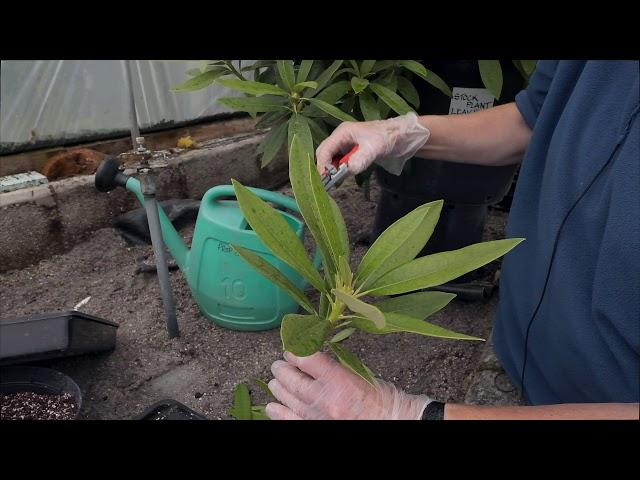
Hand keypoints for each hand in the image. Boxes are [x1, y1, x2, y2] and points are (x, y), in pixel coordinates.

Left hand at [266, 351, 431, 419]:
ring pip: (288, 399)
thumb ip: (334, 367)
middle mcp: (325, 399)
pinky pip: (290, 420)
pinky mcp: (316, 428)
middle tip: (278, 365)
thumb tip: (312, 358)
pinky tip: (273, 407)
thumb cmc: (382, 399)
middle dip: (282, 369)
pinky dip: (279, 413)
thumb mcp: (360, 374)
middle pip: (292, 379)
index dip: (294, 352)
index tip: (290, 349)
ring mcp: (318, 417)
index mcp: (339, 380)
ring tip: (274, 382)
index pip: (307, 360)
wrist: (392, 421)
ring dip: (279, 388)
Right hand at [315, 112, 429, 175]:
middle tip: (327, 182)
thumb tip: (348, 170)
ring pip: (330, 158)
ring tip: (332, 182)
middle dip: (324, 167)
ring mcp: (345, 144)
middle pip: (324, 153)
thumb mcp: (374, 148)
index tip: (324, 178)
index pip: (325, 149)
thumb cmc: (386, 138)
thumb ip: (360, 159)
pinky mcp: (350, 151)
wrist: (400, 137)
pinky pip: (339, 161)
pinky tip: (340, 179)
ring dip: (330, 170)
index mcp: (343, 132)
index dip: (322, 164)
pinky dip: (338, 170)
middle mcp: (340, 137)